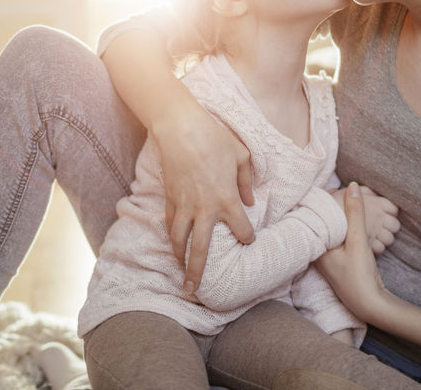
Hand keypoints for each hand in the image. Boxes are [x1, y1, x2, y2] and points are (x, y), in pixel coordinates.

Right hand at [156, 107, 254, 291]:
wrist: (180, 129)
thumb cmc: (215, 138)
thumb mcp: (241, 156)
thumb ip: (247, 181)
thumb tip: (251, 201)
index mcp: (227, 200)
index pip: (241, 230)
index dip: (247, 238)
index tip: (249, 241)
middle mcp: (204, 209)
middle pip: (201, 250)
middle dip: (199, 272)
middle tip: (196, 291)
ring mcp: (184, 205)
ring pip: (179, 241)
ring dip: (180, 259)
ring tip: (182, 274)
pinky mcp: (169, 198)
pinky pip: (170, 224)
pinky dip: (171, 237)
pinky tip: (174, 245)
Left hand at [318, 183, 391, 321]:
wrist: (370, 304)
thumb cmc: (359, 276)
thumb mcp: (358, 241)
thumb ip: (355, 213)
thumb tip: (353, 186)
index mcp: (316, 246)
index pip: (314, 216)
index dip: (322, 200)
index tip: (334, 187)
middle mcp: (318, 251)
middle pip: (323, 221)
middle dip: (333, 206)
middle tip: (344, 190)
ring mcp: (329, 256)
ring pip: (333, 228)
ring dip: (342, 216)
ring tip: (352, 201)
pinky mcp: (340, 259)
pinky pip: (341, 236)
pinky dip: (348, 226)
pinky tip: (357, 220)